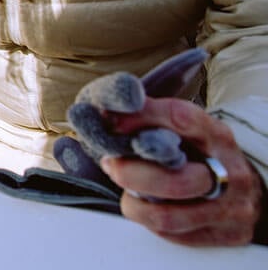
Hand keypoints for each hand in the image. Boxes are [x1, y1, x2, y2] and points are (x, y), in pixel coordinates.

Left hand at [101, 97, 263, 245]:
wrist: (243, 187)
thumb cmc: (203, 154)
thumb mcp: (185, 129)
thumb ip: (149, 118)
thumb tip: (107, 116)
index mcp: (216, 136)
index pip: (180, 120)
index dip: (140, 120)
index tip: (111, 123)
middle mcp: (229, 173)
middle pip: (173, 181)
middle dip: (130, 174)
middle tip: (111, 165)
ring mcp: (229, 208)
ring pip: (166, 216)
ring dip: (135, 204)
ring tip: (128, 192)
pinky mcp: (225, 234)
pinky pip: (172, 235)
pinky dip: (150, 221)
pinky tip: (148, 207)